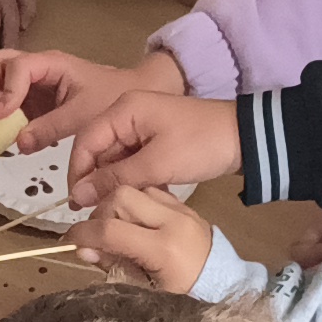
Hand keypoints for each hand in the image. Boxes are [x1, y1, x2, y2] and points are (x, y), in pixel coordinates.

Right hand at [0, 44, 182, 153]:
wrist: (132, 98)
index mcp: (51, 64)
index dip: (6, 90)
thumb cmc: (111, 99)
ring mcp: (34, 82)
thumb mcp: (83, 116)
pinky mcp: (34, 98)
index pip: (17, 67)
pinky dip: (1, 113)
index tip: (2, 116)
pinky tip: (7, 133)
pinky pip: (8, 99)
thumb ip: (50, 129)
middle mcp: (38, 67)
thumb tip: (17, 143)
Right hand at [68, 91, 241, 208]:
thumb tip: (77, 196)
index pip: (85, 141)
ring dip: (112, 182)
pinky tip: (133, 198)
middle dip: (94, 180)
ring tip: (111, 209)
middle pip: (96, 150)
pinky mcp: (153, 140)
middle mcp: (126, 113)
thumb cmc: (200, 145)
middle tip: (93, 212)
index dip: (77, 173)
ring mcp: (140, 126)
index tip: (76, 204)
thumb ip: (115, 178)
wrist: (244, 138)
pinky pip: (130, 161)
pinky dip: (129, 179)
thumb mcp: (156, 164)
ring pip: (113, 158)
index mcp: (123, 109)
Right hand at [75, 184, 217, 292]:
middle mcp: (174, 221)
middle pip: (121, 197)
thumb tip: (83, 248)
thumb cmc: (185, 299)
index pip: (111, 230)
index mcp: (165, 249)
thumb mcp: (146, 292)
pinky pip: (151, 192)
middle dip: (101, 213)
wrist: (224, 288)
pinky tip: (133, 222)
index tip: (70, 241)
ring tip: (115, 228)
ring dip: (117, 205)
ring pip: (135, 189)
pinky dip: (135, 203)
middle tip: (98, 236)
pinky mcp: (184, 206)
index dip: (83, 234)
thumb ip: (113, 266)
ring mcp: (182, 210)